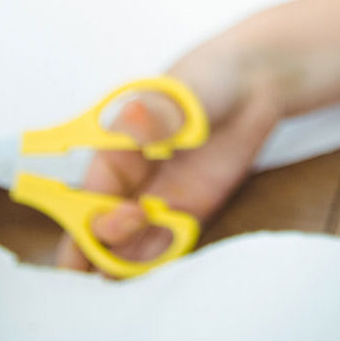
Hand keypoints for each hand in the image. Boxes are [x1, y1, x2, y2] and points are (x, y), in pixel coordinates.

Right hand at [58, 50, 283, 272]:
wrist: (254, 83)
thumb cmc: (207, 77)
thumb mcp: (180, 92)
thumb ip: (157, 113)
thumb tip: (133, 120)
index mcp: (113, 153)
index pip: (85, 198)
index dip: (94, 218)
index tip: (129, 214)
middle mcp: (129, 183)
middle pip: (95, 232)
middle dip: (95, 252)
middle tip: (114, 260)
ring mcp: (158, 201)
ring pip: (124, 249)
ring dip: (126, 263)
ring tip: (152, 251)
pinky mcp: (189, 214)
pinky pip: (164, 249)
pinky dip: (162, 259)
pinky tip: (177, 244)